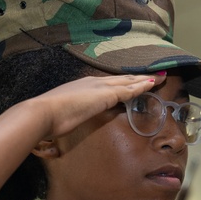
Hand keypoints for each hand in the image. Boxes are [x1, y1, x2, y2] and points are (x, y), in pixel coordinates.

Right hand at [24, 73, 160, 138]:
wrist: (43, 113)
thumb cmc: (48, 118)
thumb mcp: (63, 115)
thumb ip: (70, 115)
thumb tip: (68, 123)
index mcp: (82, 86)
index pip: (107, 83)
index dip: (121, 83)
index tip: (131, 82)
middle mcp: (92, 82)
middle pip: (120, 78)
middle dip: (136, 78)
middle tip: (152, 75)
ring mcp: (99, 87)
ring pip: (127, 81)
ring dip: (143, 80)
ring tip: (157, 77)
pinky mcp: (106, 94)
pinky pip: (129, 89)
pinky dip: (141, 86)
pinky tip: (151, 84)